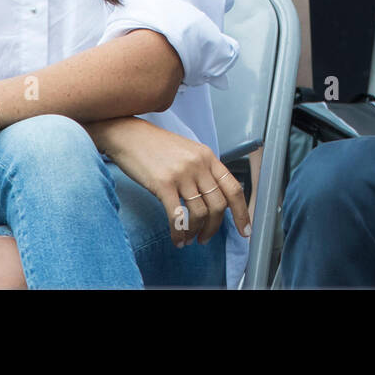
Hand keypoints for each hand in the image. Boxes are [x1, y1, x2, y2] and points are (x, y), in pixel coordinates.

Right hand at [95, 116, 249, 246]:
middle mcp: (199, 164)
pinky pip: (178, 216)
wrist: (129, 135)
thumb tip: (213, 200)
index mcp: (208, 157)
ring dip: (195, 232)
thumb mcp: (187, 152)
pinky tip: (177, 240)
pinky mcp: (163, 184)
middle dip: (214, 228)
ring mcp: (182, 174)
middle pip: (218, 205)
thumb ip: (202, 171)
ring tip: (188, 239)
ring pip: (200, 213)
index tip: (245, 230)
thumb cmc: (156, 146)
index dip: (242, 212)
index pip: (233, 188)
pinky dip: (179, 233)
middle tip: (205, 238)